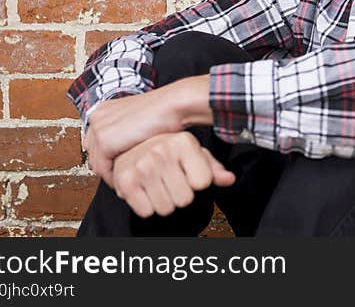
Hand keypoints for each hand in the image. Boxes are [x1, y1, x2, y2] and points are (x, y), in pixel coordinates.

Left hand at [84, 75, 211, 185]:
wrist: (173, 105)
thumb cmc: (165, 111)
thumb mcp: (138, 119)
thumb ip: (125, 130)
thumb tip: (123, 148)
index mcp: (103, 109)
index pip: (95, 141)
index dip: (106, 157)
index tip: (119, 167)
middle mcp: (97, 117)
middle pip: (93, 152)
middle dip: (106, 166)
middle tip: (122, 178)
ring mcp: (99, 128)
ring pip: (96, 163)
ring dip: (110, 175)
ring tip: (126, 183)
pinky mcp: (106, 141)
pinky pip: (103, 169)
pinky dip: (114, 179)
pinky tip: (127, 183)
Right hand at [112, 131, 235, 217]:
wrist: (130, 146)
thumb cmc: (167, 151)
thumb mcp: (194, 153)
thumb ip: (213, 167)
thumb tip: (229, 179)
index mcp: (183, 142)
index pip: (203, 182)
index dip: (198, 183)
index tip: (189, 174)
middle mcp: (162, 151)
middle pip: (185, 199)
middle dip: (180, 195)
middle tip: (171, 181)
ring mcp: (142, 166)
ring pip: (166, 208)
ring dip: (164, 202)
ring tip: (158, 185)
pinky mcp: (125, 181)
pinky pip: (146, 212)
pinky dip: (147, 206)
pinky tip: (145, 190)